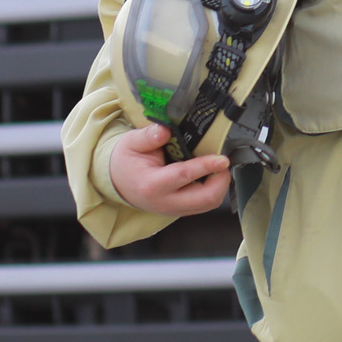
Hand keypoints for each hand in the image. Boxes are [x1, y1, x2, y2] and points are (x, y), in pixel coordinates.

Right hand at [107, 123, 229, 214]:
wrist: (118, 182)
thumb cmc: (126, 162)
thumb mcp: (131, 143)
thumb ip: (148, 136)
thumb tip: (165, 130)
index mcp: (152, 185)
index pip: (184, 176)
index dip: (206, 166)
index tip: (223, 159)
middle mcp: (165, 201)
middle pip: (205, 199)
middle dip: (221, 180)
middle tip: (224, 162)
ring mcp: (174, 209)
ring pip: (208, 204)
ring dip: (219, 186)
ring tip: (218, 167)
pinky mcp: (180, 210)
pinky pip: (204, 204)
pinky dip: (213, 189)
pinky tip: (210, 174)